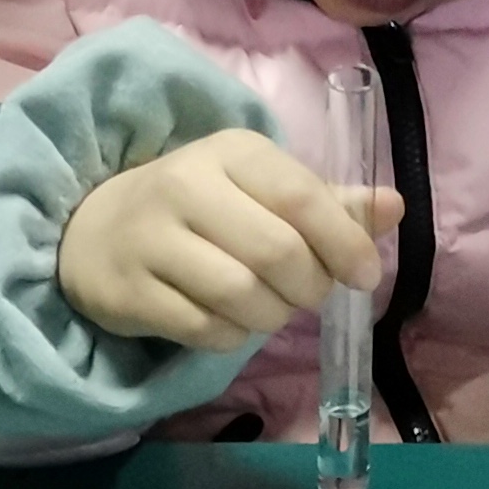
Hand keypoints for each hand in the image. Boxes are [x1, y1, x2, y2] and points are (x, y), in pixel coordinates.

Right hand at [59, 128, 402, 352]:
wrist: (93, 229)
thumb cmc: (199, 208)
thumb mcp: (259, 190)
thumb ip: (327, 200)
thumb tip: (396, 206)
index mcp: (231, 152)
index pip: (301, 196)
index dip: (344, 242)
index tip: (365, 275)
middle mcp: (186, 186)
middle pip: (277, 251)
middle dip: (311, 286)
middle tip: (311, 295)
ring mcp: (151, 239)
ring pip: (242, 295)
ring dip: (273, 315)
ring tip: (271, 307)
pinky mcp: (128, 291)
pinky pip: (204, 329)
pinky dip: (234, 336)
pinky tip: (231, 321)